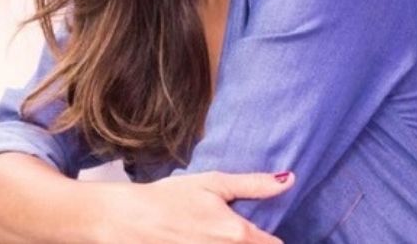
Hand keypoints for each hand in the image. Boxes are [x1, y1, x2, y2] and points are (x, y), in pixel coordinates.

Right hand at [102, 170, 294, 242]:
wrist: (127, 220)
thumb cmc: (168, 198)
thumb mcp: (212, 183)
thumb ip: (253, 185)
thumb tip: (289, 180)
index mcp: (238, 234)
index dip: (269, 239)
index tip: (262, 233)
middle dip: (252, 243)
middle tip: (228, 230)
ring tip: (212, 234)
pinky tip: (199, 241)